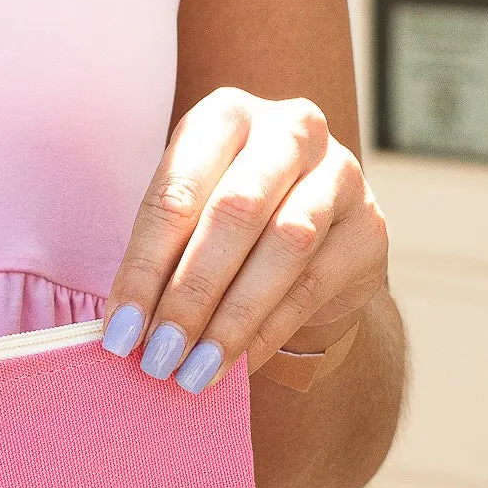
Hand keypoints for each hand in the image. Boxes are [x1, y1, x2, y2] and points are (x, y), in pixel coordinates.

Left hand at [99, 88, 388, 391]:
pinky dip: (265, 333)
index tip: (118, 334)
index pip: (176, 193)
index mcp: (225, 116)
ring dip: (231, 319)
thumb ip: (158, 261)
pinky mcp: (369, 226)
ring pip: (284, 246)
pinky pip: (312, 286)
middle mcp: (289, 130)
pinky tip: (232, 366)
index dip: (143, 269)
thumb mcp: (185, 222)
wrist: (310, 240)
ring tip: (192, 371)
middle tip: (158, 356)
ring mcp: (340, 173)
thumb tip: (123, 333)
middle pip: (235, 213)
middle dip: (190, 294)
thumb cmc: (223, 225)